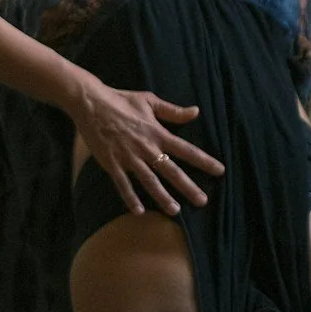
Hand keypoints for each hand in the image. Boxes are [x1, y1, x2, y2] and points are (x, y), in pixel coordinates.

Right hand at [71, 79, 222, 213]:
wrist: (91, 103)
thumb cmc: (121, 100)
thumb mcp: (149, 101)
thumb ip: (173, 111)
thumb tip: (196, 112)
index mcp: (157, 133)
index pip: (186, 150)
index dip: (204, 161)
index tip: (219, 171)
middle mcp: (146, 148)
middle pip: (171, 171)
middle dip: (188, 187)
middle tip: (202, 201)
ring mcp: (129, 157)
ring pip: (150, 181)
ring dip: (163, 197)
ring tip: (175, 211)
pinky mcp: (112, 163)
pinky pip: (123, 184)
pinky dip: (131, 198)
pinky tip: (139, 211)